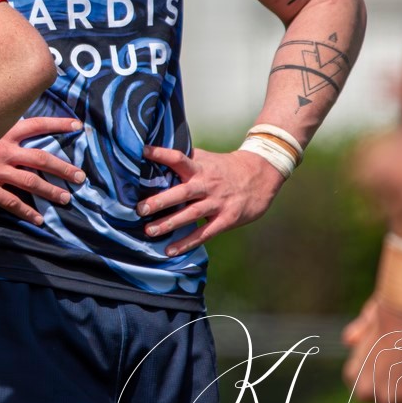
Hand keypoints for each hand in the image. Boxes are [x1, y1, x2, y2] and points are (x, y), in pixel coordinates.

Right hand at [0, 117, 84, 225]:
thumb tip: (3, 120)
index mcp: (2, 131)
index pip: (36, 124)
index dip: (58, 125)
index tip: (78, 126)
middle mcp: (3, 149)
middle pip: (41, 157)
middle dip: (63, 168)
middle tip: (81, 177)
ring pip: (31, 181)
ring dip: (51, 191)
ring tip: (66, 199)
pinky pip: (11, 202)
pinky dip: (27, 212)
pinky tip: (39, 220)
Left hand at [137, 146, 283, 254]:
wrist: (261, 174)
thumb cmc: (225, 167)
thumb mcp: (207, 159)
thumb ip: (185, 160)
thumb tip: (153, 156)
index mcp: (200, 168)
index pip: (179, 158)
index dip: (162, 154)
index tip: (143, 152)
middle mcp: (207, 185)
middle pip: (182, 192)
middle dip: (160, 201)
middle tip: (140, 209)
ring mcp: (217, 203)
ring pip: (191, 215)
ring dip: (169, 224)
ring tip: (149, 231)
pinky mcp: (226, 219)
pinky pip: (204, 233)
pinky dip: (187, 243)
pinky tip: (170, 250)